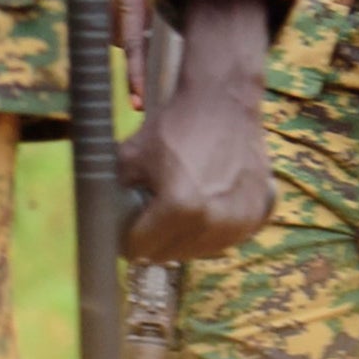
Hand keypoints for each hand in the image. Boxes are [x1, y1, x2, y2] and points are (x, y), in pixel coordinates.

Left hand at [121, 0, 277, 264]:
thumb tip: (101, 218)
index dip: (126, 239)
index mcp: (180, 208)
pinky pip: (226, 240)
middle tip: (150, 217)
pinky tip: (205, 209)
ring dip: (184, 238)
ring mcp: (240, 222)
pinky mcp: (258, 216)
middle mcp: (214, 221)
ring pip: (199, 251)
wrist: (224, 103)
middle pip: (169, 255)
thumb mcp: (131, 156)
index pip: (140, 248)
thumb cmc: (176, 126)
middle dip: (154, 240)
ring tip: (177, 210)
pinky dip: (213, 231)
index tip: (126, 229)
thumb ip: (113, 191)